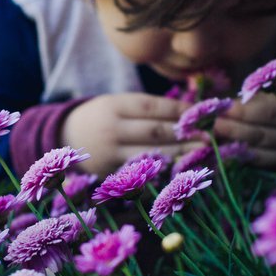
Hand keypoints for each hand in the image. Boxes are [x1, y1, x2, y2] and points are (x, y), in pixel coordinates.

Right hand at [60, 93, 205, 175]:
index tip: (205, 112)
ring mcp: (111, 151)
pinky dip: (163, 169)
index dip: (181, 110)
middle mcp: (113, 127)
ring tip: (204, 151)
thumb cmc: (100, 117)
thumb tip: (188, 111)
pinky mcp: (110, 171)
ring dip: (180, 152)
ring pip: (151, 152)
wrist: (62, 137)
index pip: (154, 106)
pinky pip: (141, 170)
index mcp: (116, 105)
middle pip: (156, 131)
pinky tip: (182, 169)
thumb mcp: (117, 104)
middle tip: (213, 134)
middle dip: (186, 133)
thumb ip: (145, 108)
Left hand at [212, 89, 275, 167]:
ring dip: (234, 146)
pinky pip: (262, 163)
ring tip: (215, 138)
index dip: (244, 112)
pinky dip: (242, 157)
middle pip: (263, 135)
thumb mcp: (275, 88)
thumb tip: (225, 107)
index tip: (223, 108)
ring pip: (260, 153)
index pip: (270, 112)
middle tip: (213, 124)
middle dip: (233, 130)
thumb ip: (254, 96)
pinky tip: (227, 151)